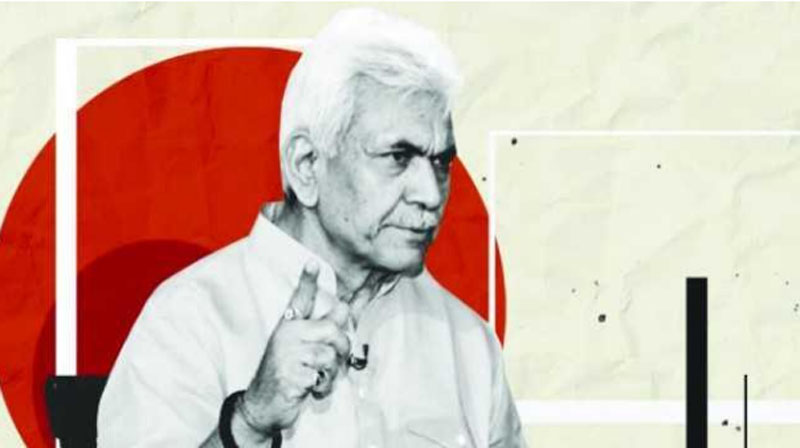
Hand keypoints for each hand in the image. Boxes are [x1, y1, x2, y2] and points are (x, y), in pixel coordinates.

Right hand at [238, 261, 350, 435]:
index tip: (313, 263)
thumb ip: (320, 330)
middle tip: (335, 362)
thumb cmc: (287, 375)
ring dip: (331, 373)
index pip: (300, 299)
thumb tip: (345, 308)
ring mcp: (287, 354)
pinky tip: (310, 389)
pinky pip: (324, 376)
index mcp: (288, 326)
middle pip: (332, 330)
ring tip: (317, 378)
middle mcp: (286, 335)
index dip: (307, 280)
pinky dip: (323, 387)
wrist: (262, 405)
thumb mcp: (299, 349)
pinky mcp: (291, 375)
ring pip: (331, 355)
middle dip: (342, 348)